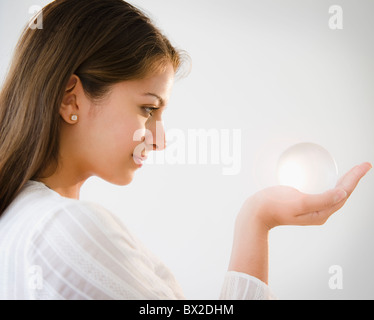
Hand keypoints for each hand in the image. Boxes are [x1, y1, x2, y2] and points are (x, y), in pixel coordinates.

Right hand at [248, 162, 371, 229]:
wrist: (257, 213)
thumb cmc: (274, 206)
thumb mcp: (298, 202)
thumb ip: (321, 199)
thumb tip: (342, 194)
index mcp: (321, 213)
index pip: (344, 193)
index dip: (355, 178)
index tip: (364, 166)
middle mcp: (320, 212)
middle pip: (342, 194)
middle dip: (353, 179)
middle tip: (364, 166)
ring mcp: (312, 209)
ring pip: (335, 194)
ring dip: (345, 181)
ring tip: (353, 172)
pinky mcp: (305, 204)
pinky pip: (325, 193)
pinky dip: (332, 184)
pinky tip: (330, 179)